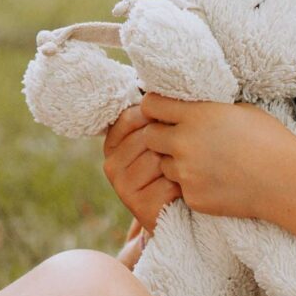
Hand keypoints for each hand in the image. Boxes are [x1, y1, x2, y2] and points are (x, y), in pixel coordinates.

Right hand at [103, 104, 176, 233]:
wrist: (178, 211)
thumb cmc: (172, 165)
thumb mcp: (161, 138)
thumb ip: (154, 117)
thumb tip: (159, 84)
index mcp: (112, 142)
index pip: (132, 116)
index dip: (158, 118)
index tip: (174, 125)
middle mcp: (111, 165)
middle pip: (148, 137)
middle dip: (171, 143)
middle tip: (184, 151)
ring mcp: (122, 187)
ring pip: (158, 160)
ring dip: (179, 164)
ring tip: (183, 170)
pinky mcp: (138, 207)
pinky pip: (168, 184)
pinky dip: (182, 186)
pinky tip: (182, 190)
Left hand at [132, 93, 295, 221]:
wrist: (285, 181)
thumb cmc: (269, 140)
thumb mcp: (238, 110)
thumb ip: (206, 108)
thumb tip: (188, 104)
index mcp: (196, 115)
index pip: (151, 105)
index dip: (154, 108)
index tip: (160, 112)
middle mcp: (185, 142)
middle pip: (149, 136)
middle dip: (160, 136)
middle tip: (178, 139)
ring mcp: (186, 172)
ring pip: (163, 164)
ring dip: (176, 163)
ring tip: (204, 163)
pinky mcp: (192, 197)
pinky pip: (181, 188)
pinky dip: (192, 184)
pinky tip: (215, 181)